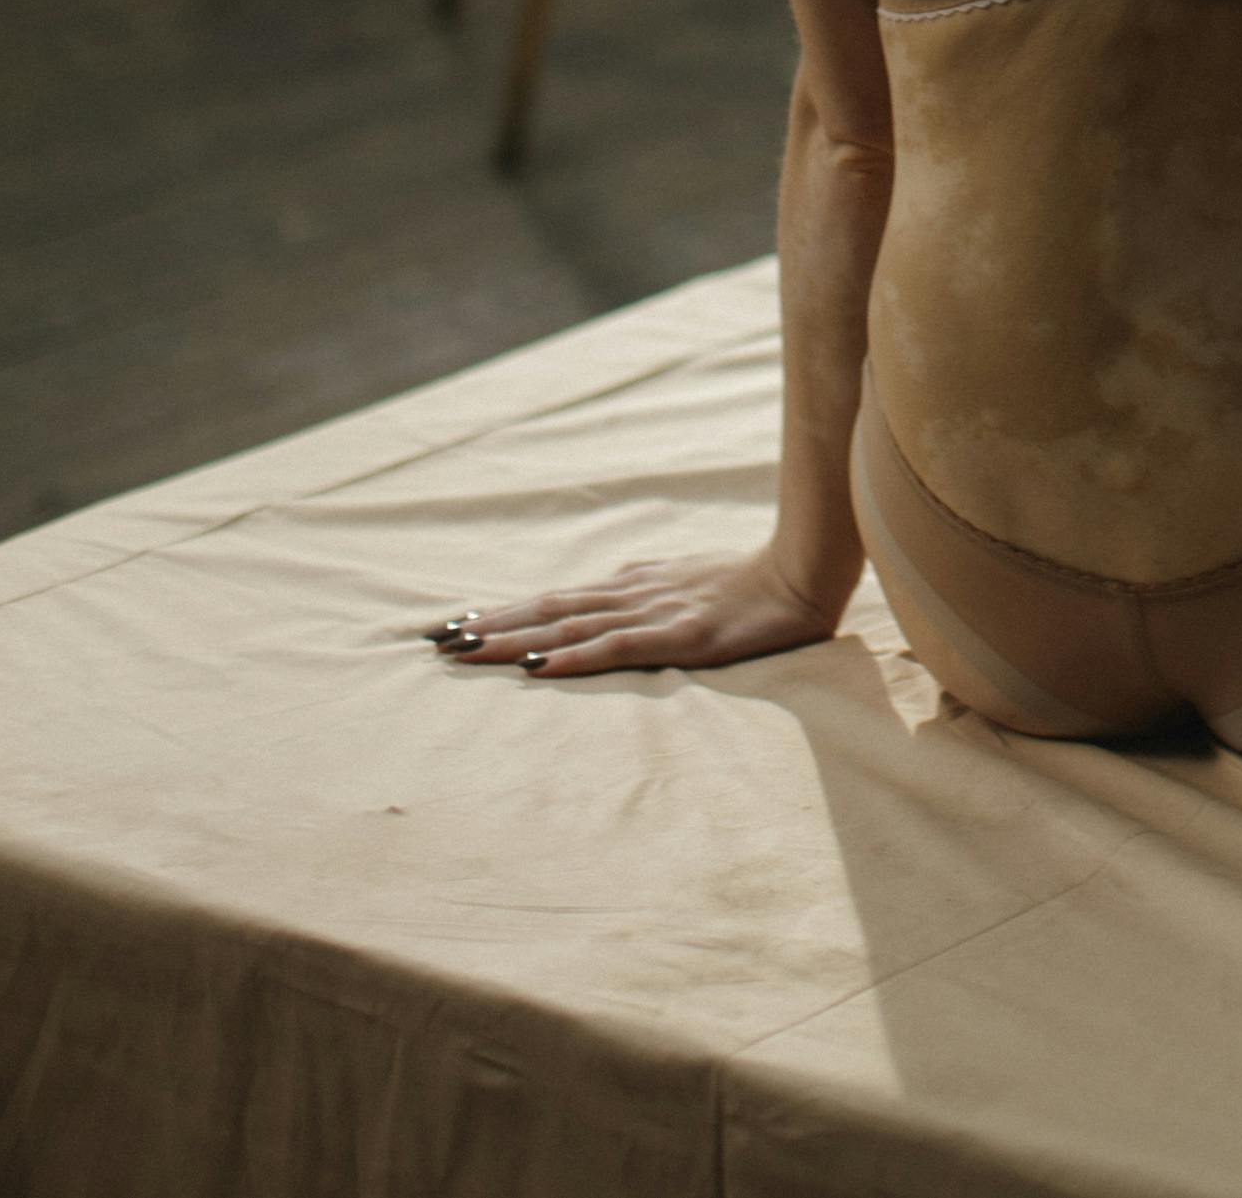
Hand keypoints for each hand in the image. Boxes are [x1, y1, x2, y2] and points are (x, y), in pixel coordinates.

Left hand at [428, 539, 852, 678]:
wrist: (804, 573)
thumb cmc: (749, 583)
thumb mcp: (686, 582)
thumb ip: (646, 588)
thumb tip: (611, 589)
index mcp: (633, 586)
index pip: (556, 601)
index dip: (505, 611)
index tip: (456, 624)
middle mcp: (632, 594)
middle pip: (548, 611)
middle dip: (490, 626)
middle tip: (436, 640)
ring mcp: (654, 614)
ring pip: (570, 627)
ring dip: (515, 639)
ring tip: (467, 651)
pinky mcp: (680, 637)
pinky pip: (618, 649)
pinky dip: (575, 658)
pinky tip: (541, 667)